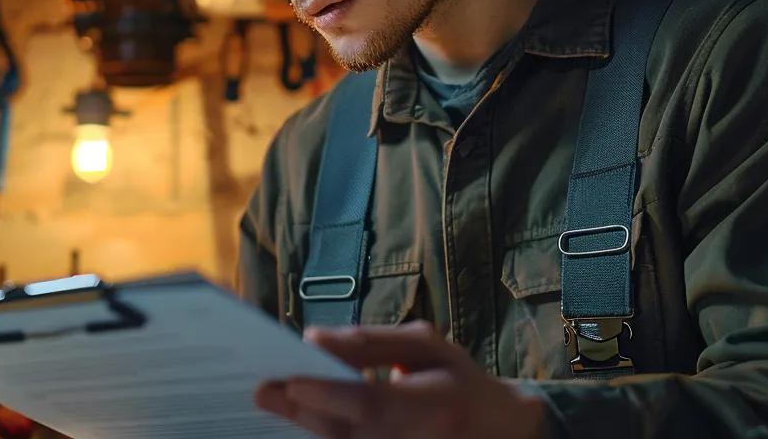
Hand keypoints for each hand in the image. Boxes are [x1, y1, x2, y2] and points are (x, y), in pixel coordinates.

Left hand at [256, 321, 547, 438]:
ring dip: (308, 426)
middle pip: (350, 432)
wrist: (503, 433)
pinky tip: (301, 418)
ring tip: (274, 402)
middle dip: (304, 411)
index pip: (374, 403)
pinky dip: (325, 437)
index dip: (331, 394)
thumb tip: (314, 339)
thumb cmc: (460, 381)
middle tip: (264, 391)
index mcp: (437, 403)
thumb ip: (372, 342)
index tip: (292, 379)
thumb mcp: (429, 347)